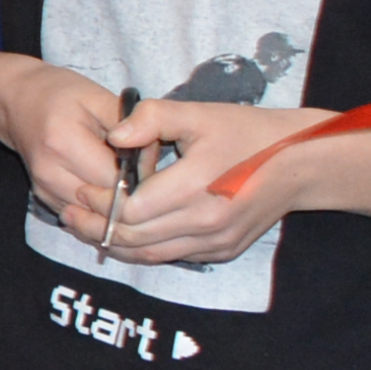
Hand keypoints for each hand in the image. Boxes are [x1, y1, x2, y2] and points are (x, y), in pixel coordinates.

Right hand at [0, 65, 130, 249]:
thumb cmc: (59, 93)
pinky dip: (99, 207)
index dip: (140, 172)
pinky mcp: (44, 201)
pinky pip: (82, 216)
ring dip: (114, 202)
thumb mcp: (96, 96)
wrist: (15, 101)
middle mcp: (50, 174)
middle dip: (130, 189)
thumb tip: (151, 159)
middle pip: (106, 202)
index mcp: (64, 143)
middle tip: (139, 169)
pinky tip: (105, 187)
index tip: (147, 157)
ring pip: (95, 215)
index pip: (116, 178)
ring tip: (121, 176)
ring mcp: (44, 191)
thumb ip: (128, 125)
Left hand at [85, 99, 324, 268]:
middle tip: (69, 213)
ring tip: (84, 228)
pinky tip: (122, 235)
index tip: (82, 189)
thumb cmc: (248, 132)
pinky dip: (142, 249)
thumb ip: (151, 118)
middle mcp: (205, 222)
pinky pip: (172, 256)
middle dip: (96, 227)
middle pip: (134, 237)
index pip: (130, 209)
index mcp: (195, 187)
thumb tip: (114, 135)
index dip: (100, 202)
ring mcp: (215, 242)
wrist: (301, 163)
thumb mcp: (198, 113)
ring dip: (114, 244)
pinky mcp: (222, 251)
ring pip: (150, 254)